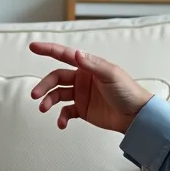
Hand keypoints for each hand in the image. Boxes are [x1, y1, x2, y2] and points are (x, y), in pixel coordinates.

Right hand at [29, 42, 153, 134]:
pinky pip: (66, 112)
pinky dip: (61, 117)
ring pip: (57, 95)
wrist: (136, 116)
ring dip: (48, 101)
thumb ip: (92, 64)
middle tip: (35, 95)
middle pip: (56, 78)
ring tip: (44, 109)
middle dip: (44, 85)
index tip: (34, 47)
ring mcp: (81, 95)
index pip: (65, 55)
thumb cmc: (128, 91)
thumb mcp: (111, 74)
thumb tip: (76, 53)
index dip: (49, 50)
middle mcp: (82, 79)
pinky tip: (61, 123)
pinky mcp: (82, 110)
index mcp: (88, 67)